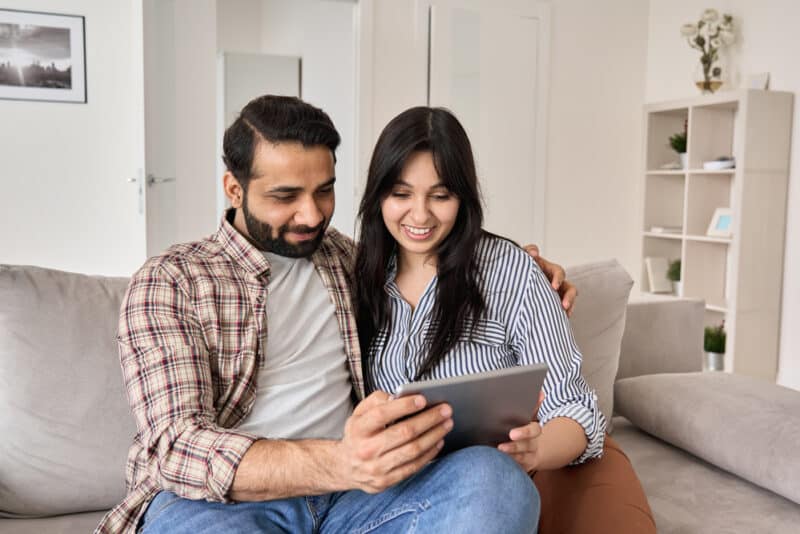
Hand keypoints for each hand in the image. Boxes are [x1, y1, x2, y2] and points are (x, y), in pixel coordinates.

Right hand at [336, 391, 452, 492]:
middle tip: (446, 409)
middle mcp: (366, 449)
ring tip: (447, 423)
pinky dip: (429, 453)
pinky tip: (438, 441)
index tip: (423, 399)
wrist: (345, 466)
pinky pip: (413, 466)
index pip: (382, 414)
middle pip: (404, 432)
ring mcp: (376, 468)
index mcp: (358, 428)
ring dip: (434, 435)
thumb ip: (377, 400)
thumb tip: (399, 396)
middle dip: (429, 419)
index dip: (404, 406)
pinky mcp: (386, 481)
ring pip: (413, 450)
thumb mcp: (359, 413)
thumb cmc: (359, 434)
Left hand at [498, 390, 544, 473]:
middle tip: (500, 447)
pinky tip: (497, 464)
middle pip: (526, 447)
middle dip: (514, 447)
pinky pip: (516, 469)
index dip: (524, 432)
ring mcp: (528, 459)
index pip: (534, 431)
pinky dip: (508, 467)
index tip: (512, 434)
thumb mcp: (530, 418)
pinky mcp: (521, 468)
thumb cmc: (527, 431)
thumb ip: (533, 406)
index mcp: (535, 431)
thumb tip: (540, 392)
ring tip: (496, 454)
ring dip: (509, 457)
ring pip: (520, 460)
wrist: (536, 452)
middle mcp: (533, 446)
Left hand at [523, 244, 577, 316]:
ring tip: (566, 314)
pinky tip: (560, 321)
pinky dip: (564, 314)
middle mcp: (555, 282)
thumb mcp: (521, 258)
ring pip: (569, 299)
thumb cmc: (519, 267)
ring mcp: (556, 293)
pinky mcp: (554, 303)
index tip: (554, 287)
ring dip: (570, 305)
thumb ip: (527, 252)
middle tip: (564, 305)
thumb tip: (534, 252)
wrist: (512, 282)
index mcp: (549, 270)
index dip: (558, 278)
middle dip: (569, 296)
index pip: (558, 272)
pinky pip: (563, 309)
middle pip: (569, 288)